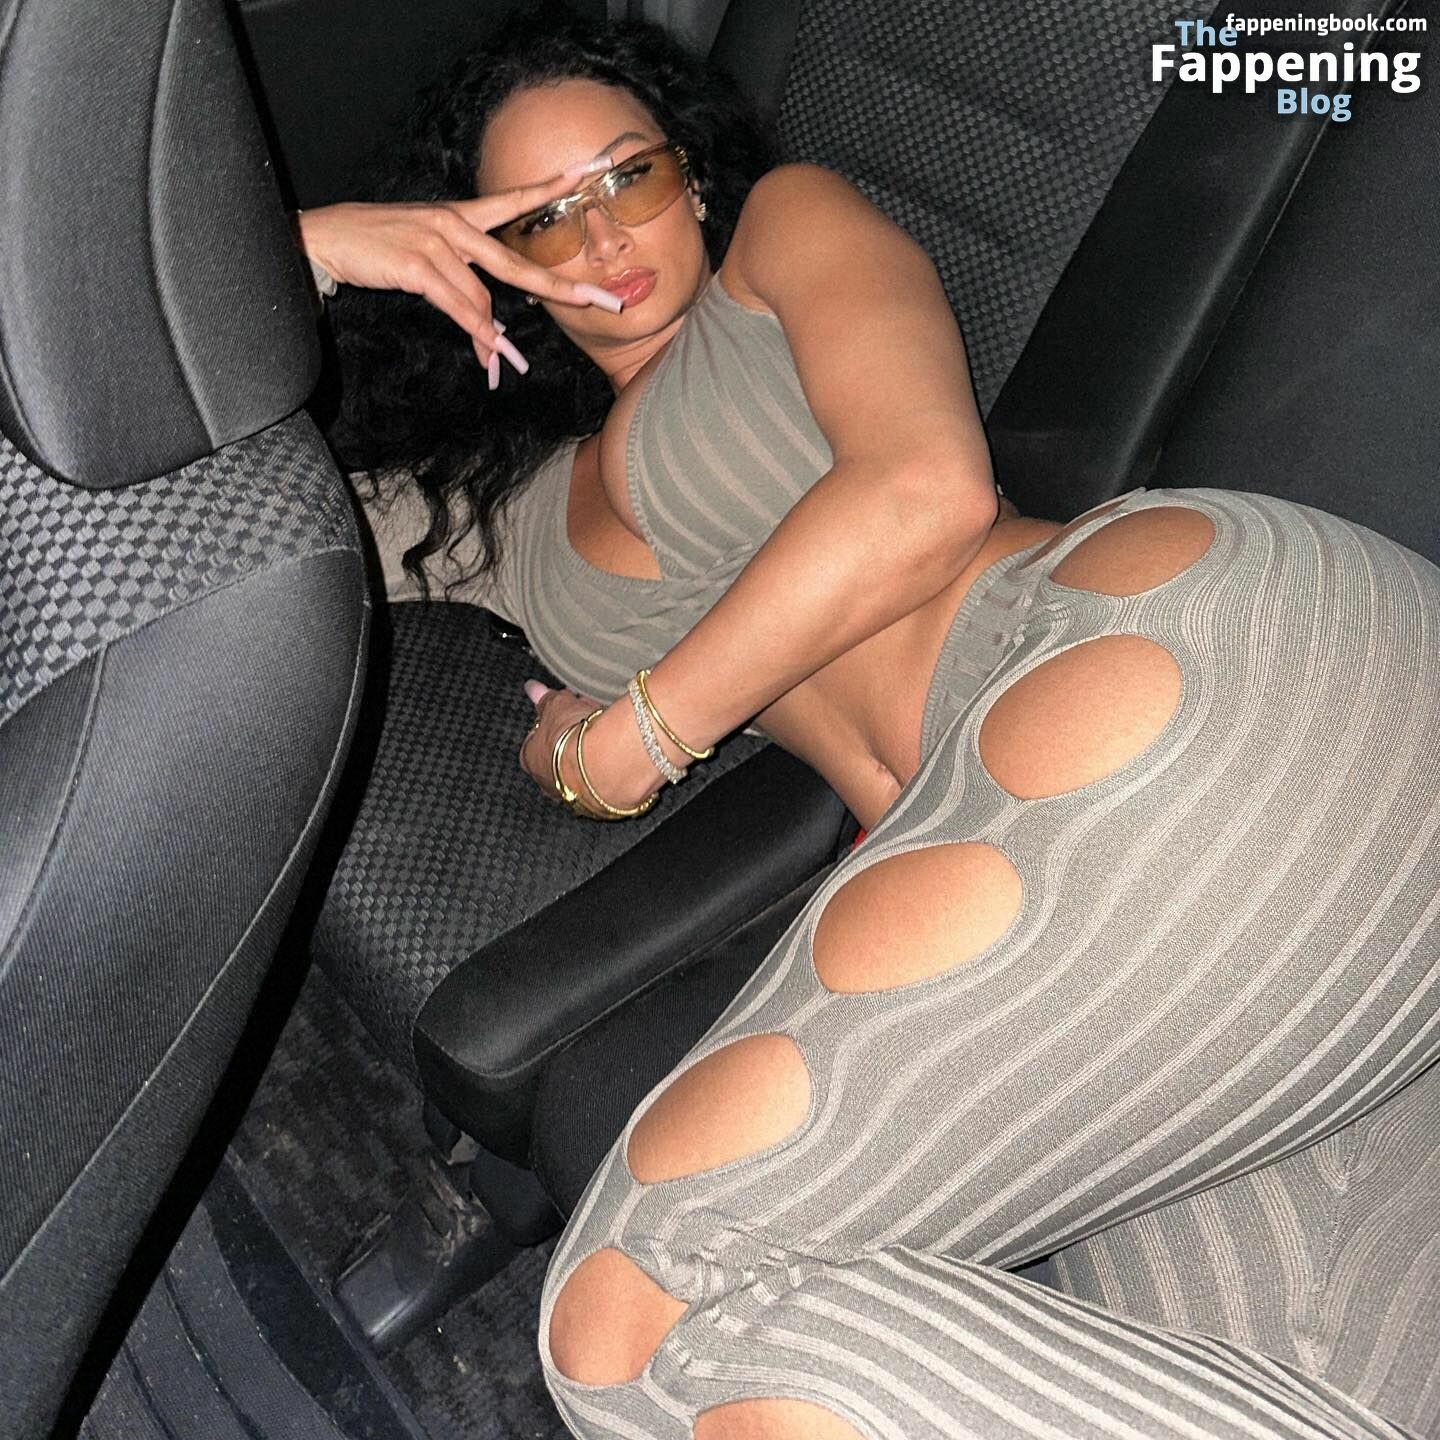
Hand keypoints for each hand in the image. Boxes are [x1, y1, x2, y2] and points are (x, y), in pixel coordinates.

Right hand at [294, 157, 624, 387]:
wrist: (327, 239)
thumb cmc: (378, 249)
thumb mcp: (425, 257)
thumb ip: (461, 286)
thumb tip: (490, 330)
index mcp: (459, 216)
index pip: (514, 199)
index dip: (552, 185)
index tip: (589, 171)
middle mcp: (454, 224)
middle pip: (516, 263)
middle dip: (559, 287)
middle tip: (597, 301)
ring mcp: (436, 243)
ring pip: (482, 299)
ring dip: (492, 336)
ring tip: (499, 362)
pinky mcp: (418, 265)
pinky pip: (458, 307)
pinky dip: (475, 332)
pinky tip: (489, 351)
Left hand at [517, 681, 603, 810]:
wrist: (606, 764)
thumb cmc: (574, 736)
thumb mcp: (556, 706)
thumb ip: (545, 698)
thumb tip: (532, 688)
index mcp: (529, 759)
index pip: (537, 737)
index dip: (554, 719)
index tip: (568, 708)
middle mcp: (548, 783)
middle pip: (559, 755)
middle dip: (573, 736)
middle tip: (590, 718)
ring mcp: (574, 796)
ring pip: (581, 769)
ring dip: (592, 751)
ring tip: (609, 730)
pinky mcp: (599, 804)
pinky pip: (602, 780)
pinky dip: (609, 766)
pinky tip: (620, 749)